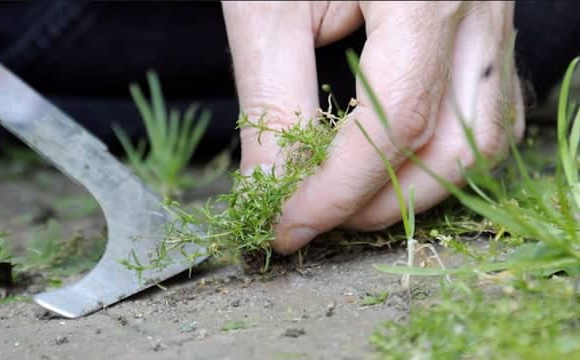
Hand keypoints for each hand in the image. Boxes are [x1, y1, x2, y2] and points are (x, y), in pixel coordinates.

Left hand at [223, 1, 524, 253]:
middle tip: (313, 215)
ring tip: (348, 198)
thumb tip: (270, 189)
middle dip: (377, 201)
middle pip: (453, 145)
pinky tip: (391, 162)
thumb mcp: (269, 8)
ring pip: (481, 141)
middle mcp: (478, 9)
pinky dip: (438, 156)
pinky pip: (485, 116)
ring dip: (412, 188)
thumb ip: (273, 101)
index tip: (287, 226)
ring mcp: (493, 21)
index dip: (337, 190)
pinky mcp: (485, 32)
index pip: (394, 121)